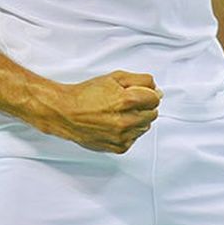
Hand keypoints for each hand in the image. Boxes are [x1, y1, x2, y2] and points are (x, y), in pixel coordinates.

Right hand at [39, 71, 161, 153]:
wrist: (66, 113)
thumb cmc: (87, 95)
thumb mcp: (115, 77)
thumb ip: (141, 81)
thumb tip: (157, 90)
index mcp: (127, 100)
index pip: (156, 98)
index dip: (148, 94)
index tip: (139, 93)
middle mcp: (126, 121)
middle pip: (153, 114)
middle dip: (143, 106)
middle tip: (127, 102)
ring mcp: (123, 136)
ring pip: (144, 127)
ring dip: (137, 119)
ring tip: (119, 113)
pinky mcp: (119, 147)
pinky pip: (134, 138)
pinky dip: (129, 132)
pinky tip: (115, 124)